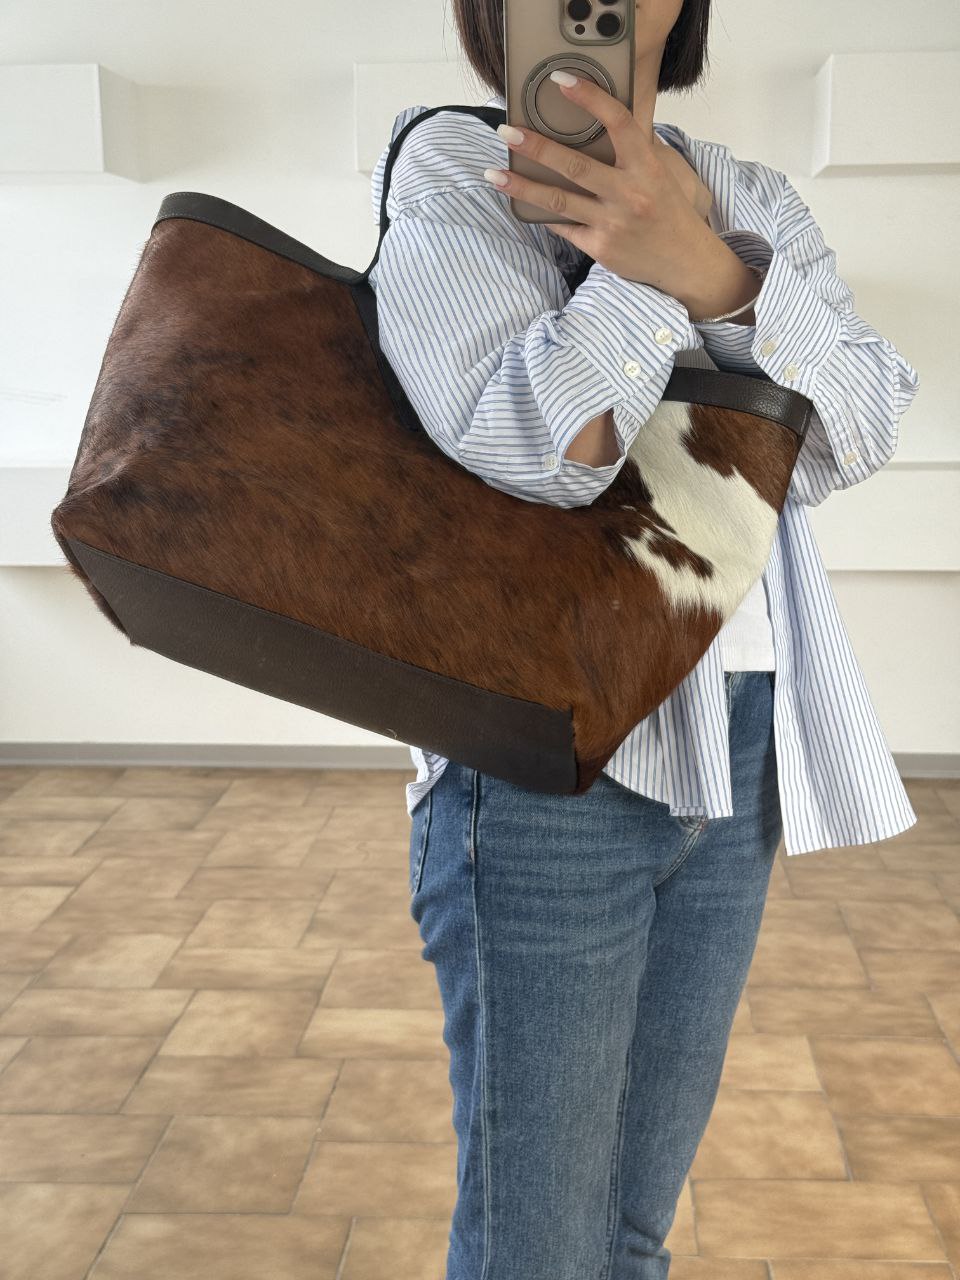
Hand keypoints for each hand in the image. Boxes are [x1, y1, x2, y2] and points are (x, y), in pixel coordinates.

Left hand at [489, 74, 712, 294]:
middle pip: (574, 165)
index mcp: (646, 167)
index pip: (617, 122)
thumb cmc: (668, 211)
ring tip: (494, 174)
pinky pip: (563, 227)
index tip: (560, 80)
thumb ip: (633, 151)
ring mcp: (612, 223)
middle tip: (507, 132)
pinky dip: (542, 215)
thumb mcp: (660, 174)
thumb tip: (599, 123)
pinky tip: (519, 203)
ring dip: (522, 186)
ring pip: (558, 201)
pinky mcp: (600, 247)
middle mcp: (628, 194)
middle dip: (536, 147)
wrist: (685, 262)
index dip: (589, 98)